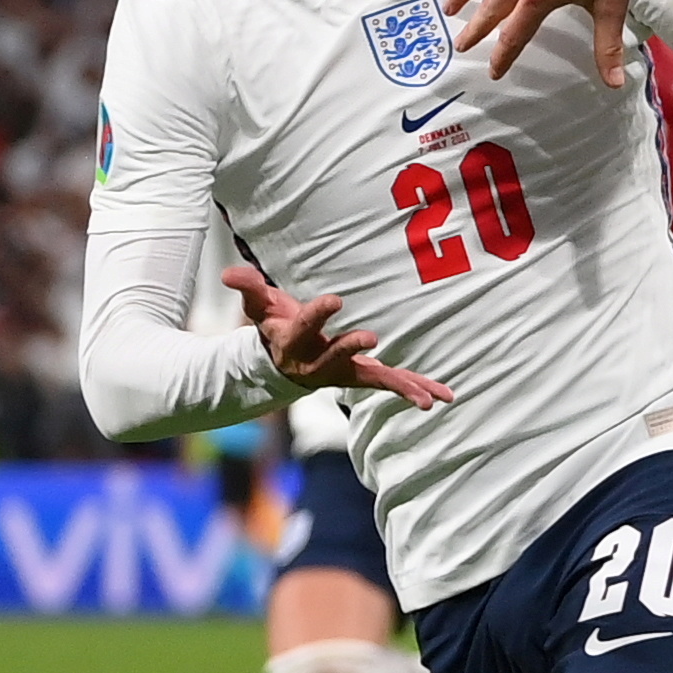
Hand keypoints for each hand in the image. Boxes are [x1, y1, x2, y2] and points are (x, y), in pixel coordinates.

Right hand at [222, 264, 450, 409]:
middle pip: (336, 356)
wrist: (282, 364)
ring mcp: (345, 373)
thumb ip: (248, 288)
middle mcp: (320, 363)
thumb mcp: (259, 307)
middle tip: (371, 338)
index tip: (334, 299)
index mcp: (295, 343)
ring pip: (374, 379)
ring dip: (402, 387)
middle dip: (351, 347)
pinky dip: (417, 390)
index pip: (305, 327)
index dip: (318, 314)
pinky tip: (442, 397)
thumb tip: (230, 273)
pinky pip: (392, 384)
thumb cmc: (275, 328)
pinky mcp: (364, 377)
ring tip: (428, 400)